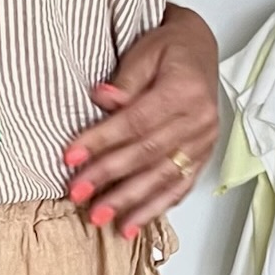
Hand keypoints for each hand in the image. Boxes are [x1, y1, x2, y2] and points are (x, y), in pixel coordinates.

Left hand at [62, 3, 219, 237]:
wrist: (199, 50)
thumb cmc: (168, 50)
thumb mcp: (144, 52)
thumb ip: (125, 81)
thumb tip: (102, 98)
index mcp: (185, 90)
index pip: (137, 122)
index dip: (102, 140)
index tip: (71, 157)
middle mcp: (199, 120)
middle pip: (148, 154)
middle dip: (109, 177)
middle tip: (78, 194)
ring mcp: (204, 142)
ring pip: (164, 177)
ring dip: (129, 202)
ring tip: (100, 217)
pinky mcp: (202, 158)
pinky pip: (179, 188)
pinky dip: (154, 209)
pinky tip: (131, 224)